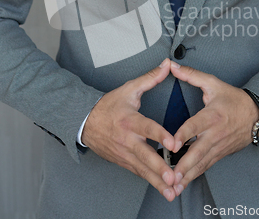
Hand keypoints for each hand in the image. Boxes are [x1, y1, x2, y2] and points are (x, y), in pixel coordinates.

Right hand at [82, 58, 177, 200]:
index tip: (173, 144)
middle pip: (145, 156)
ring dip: (157, 182)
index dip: (160, 136)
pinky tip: (164, 190)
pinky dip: (151, 182)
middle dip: (159, 169)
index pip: (147, 128)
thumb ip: (150, 78)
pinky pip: (139, 173)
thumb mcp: (129, 89)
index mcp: (130, 120)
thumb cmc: (109, 105)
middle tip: (173, 178)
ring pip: (142, 169)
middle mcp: (127, 139)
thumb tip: (166, 65)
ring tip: (172, 193)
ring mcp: (125, 153)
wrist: (85, 122)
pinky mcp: (124, 161)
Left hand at [169, 61, 258, 195]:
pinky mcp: (219, 154)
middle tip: (171, 175)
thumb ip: (191, 75)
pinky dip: (194, 176)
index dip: (184, 134)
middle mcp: (215, 134)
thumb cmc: (233, 99)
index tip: (172, 143)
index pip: (196, 126)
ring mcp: (218, 146)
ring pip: (201, 163)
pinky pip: (205, 166)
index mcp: (213, 115)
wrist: (257, 115)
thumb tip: (172, 66)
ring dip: (188, 175)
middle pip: (198, 151)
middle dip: (185, 165)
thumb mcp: (213, 83)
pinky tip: (183, 184)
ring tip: (173, 186)